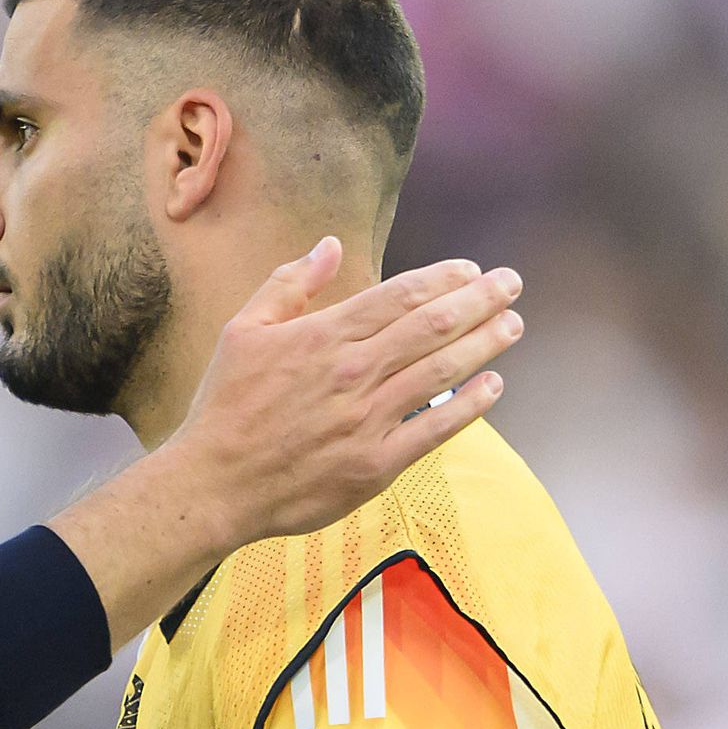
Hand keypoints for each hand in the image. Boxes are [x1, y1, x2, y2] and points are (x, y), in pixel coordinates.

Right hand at [48, 248, 521, 643]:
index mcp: (324, 336)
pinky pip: (435, 430)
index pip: (401, 295)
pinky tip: (492, 386)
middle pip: (434, 326)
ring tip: (512, 326)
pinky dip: (469, 405)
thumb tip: (328, 245)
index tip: (471, 270)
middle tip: (511, 284)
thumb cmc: (225, 406)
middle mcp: (354, 373)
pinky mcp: (375, 464)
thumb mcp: (243, 331)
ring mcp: (368, 420)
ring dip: (485, 344)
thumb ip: (288, 284)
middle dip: (481, 300)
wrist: (214, 483)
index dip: (444, 278)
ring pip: (442, 371)